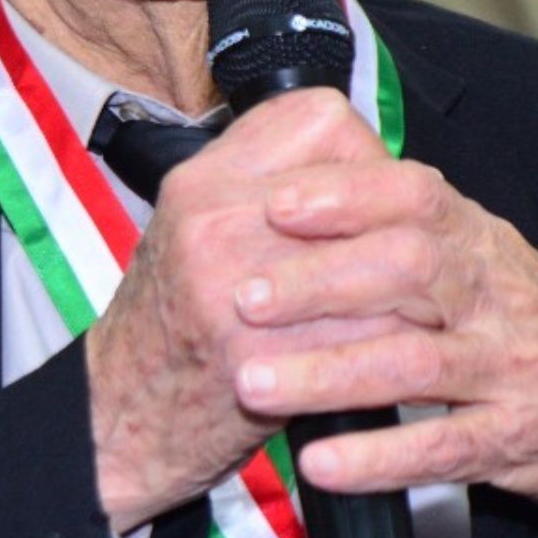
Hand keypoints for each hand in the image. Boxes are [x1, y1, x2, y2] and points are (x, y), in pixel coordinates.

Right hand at [83, 89, 395, 531]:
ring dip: (416, 285)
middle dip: (403, 224)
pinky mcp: (262, 357)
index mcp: (202, 181)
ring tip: (420, 303)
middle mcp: (213, 223)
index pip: (323, 119)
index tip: (367, 196)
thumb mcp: (192, 227)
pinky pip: (370, 333)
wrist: (117, 418)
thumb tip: (357, 170)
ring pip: (379, 257)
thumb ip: (260, 187)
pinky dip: (401, 341)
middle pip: (363, 186)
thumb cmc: (166, 327)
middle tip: (414, 256)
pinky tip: (399, 350)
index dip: (362, 155)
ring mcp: (235, 289)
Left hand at [226, 136, 537, 510]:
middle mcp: (498, 294)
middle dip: (321, 281)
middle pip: (412, 270)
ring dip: (329, 373)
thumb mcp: (472, 256)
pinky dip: (377, 456)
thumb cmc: (508, 320)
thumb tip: (295, 183)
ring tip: (254, 383)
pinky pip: (441, 449)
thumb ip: (399, 225)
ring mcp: (510, 367)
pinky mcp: (511, 438)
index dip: (347, 195)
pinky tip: (318, 461)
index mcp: (479, 239)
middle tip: (246, 298)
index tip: (276, 205)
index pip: (417, 196)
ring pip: (417, 364)